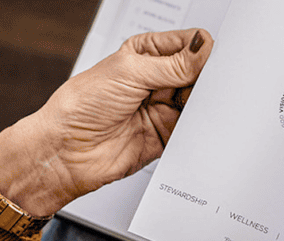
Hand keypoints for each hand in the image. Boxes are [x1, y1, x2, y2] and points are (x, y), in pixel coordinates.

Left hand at [0, 29, 212, 216]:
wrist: (69, 152)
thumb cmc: (82, 106)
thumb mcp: (129, 73)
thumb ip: (172, 64)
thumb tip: (203, 48)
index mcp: (145, 55)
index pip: (186, 45)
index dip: (203, 50)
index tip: (214, 59)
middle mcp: (156, 80)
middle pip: (198, 75)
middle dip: (207, 79)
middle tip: (211, 84)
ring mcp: (163, 108)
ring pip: (199, 102)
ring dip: (204, 104)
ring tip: (200, 105)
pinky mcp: (168, 134)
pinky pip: (193, 129)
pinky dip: (200, 127)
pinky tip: (199, 123)